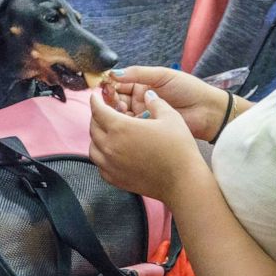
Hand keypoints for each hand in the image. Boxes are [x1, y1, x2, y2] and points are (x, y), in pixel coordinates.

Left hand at [89, 88, 208, 204]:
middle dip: (97, 116)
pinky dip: (102, 155)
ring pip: (93, 147)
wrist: (182, 181)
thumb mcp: (170, 117)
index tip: (96, 97)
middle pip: (93, 127)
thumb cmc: (178, 148)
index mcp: (120, 127)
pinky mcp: (115, 179)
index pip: (98, 110)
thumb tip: (148, 94)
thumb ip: (155, 102)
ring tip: (107, 132)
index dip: (95, 101)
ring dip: (97, 136)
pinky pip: (99, 165)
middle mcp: (110, 146)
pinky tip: (112, 152)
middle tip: (105, 112)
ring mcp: (110, 165)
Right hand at [101, 66, 229, 140]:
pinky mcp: (148, 129)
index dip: (110, 84)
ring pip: (121, 114)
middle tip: (111, 98)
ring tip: (121, 109)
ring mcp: (143, 115)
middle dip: (111, 99)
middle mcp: (140, 100)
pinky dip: (126, 124)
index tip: (103, 85)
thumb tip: (114, 73)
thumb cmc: (188, 89)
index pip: (120, 83)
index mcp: (143, 85)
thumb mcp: (162, 75)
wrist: (207, 111)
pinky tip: (126, 120)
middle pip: (117, 99)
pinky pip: (131, 127)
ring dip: (117, 111)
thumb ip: (138, 73)